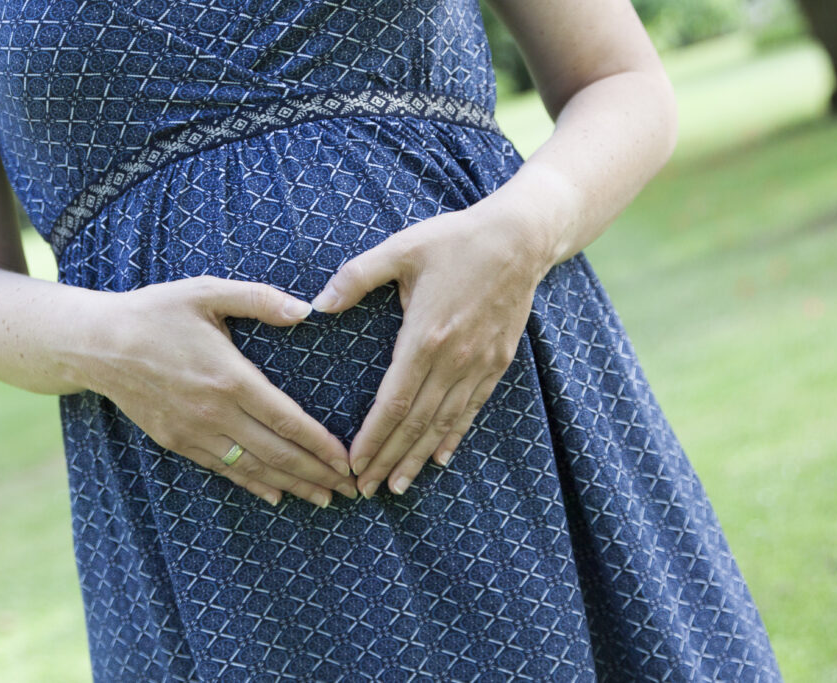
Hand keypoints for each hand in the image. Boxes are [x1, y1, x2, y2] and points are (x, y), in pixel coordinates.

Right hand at [80, 275, 358, 507]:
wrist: (97, 344)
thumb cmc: (156, 312)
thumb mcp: (207, 291)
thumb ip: (259, 299)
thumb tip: (306, 310)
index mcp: (230, 377)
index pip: (288, 421)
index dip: (322, 445)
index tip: (348, 461)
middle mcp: (215, 412)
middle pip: (277, 453)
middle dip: (318, 474)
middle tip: (351, 490)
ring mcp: (194, 431)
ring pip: (253, 468)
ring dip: (292, 486)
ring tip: (324, 499)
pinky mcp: (177, 441)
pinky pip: (223, 470)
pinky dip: (253, 485)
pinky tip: (275, 495)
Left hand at [309, 201, 555, 497]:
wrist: (519, 238)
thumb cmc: (453, 240)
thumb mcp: (400, 248)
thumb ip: (356, 277)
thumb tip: (317, 305)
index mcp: (424, 337)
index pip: (394, 402)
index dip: (372, 438)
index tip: (353, 464)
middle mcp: (453, 359)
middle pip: (416, 423)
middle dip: (388, 459)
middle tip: (365, 489)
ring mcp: (479, 364)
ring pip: (444, 424)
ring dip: (418, 458)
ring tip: (397, 485)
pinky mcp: (497, 363)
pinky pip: (472, 409)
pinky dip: (454, 437)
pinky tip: (440, 459)